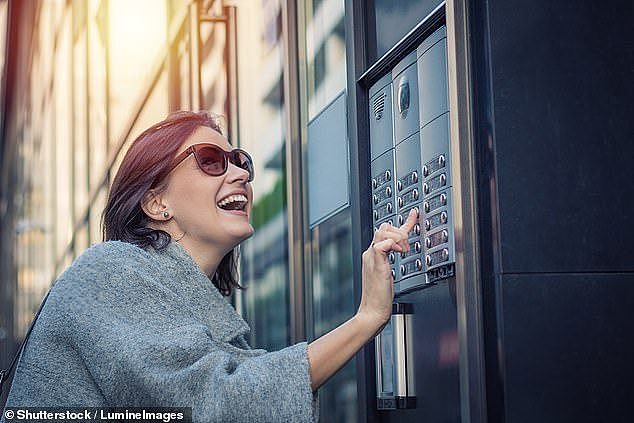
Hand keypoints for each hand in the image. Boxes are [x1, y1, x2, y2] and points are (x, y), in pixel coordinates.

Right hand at [357, 208, 418, 330]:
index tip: (415, 214)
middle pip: (384, 226)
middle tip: (407, 248)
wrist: (372, 312)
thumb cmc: (380, 298)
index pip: (387, 232)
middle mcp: (370, 253)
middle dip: (400, 231)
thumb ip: (390, 262)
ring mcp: (371, 258)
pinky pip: (381, 244)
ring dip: (398, 237)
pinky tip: (399, 252)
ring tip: (404, 251)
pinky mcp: (376, 264)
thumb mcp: (387, 275)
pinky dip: (392, 244)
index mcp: (373, 255)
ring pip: (382, 231)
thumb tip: (399, 254)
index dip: (404, 222)